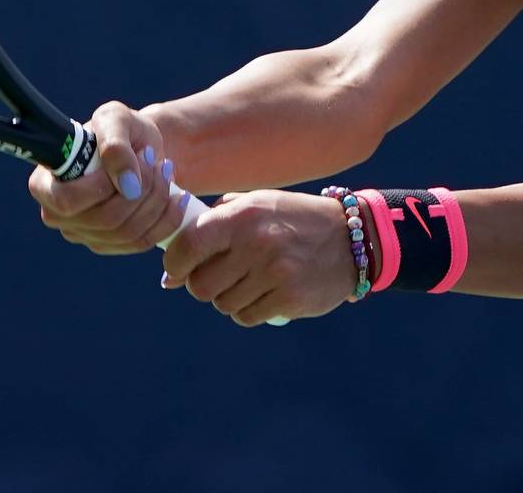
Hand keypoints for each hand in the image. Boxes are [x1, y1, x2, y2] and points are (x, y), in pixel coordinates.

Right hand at [26, 101, 184, 254]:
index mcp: (44, 184)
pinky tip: (177, 197)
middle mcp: (57, 215)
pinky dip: (166, 220)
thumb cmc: (119, 130)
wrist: (139, 147)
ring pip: (127, 233)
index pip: (68, 201)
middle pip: (104, 220)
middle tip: (158, 162)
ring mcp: (83, 234)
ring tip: (166, 171)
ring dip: (157, 201)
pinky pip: (141, 243)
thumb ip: (115, 144)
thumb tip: (128, 185)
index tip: (134, 156)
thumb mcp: (116, 119)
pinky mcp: (109, 245)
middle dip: (143, 190)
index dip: (102, 186)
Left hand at [160, 189, 360, 325]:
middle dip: (202, 285)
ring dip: (229, 298)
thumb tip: (171, 272)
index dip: (175, 263)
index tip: (177, 270)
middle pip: (200, 285)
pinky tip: (266, 294)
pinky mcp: (289, 299)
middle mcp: (257, 243)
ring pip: (223, 304)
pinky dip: (250, 310)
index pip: (188, 245)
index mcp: (244, 215)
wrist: (351, 238)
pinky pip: (247, 317)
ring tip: (250, 282)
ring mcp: (274, 273)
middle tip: (219, 277)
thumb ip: (215, 225)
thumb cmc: (292, 220)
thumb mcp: (257, 204)